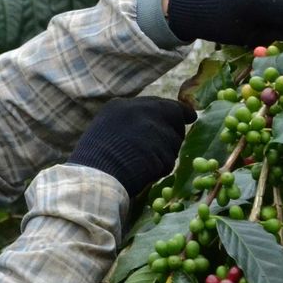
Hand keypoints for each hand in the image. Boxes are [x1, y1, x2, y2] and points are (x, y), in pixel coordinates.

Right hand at [68, 97, 195, 197]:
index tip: (190, 116)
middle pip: (174, 118)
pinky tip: (143, 173)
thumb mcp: (104, 130)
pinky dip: (160, 169)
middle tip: (162, 150)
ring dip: (164, 155)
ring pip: (174, 142)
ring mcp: (153, 130)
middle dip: (172, 134)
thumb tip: (153, 126)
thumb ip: (127, 123)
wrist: (94, 178)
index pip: (159, 104)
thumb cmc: (92, 160)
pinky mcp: (162, 150)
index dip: (176, 112)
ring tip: (142, 165)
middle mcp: (140, 111)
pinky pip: (169, 161)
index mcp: (122, 106)